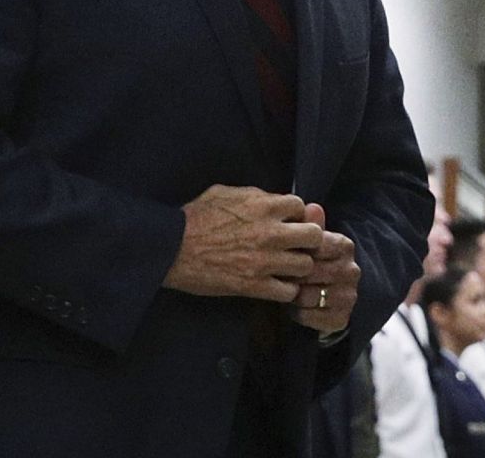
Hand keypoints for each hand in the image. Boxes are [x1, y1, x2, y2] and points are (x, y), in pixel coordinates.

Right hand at [162, 185, 322, 301]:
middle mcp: (271, 233)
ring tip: (288, 267)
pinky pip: (287, 292)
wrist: (170, 249)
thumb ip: (255, 195)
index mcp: (264, 206)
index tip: (289, 222)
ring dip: (299, 266)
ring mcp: (264, 261)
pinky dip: (286, 290)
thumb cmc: (194, 217)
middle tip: (297, 246)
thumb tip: (273, 199)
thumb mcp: (225, 193)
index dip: (296, 215)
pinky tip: (277, 285)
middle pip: (315, 236)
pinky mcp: (253, 286)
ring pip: (306, 266)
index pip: (301, 206)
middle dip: (308, 240)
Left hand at [288, 202, 360, 333]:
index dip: (295, 252)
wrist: (325, 300)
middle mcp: (351, 270)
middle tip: (278, 277)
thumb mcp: (308, 244)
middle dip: (291, 275)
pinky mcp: (342, 317)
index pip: (317, 244)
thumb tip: (312, 206)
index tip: (282, 255)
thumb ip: (309, 226)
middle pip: (310, 271)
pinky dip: (299, 313)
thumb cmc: (312, 265)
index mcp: (344, 246)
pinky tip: (296, 308)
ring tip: (287, 293)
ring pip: (309, 295)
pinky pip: (311, 316)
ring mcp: (348, 294)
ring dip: (293, 296)